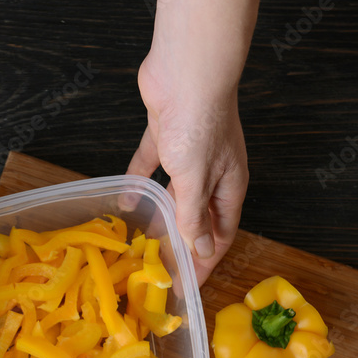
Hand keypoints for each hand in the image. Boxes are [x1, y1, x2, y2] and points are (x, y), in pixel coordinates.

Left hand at [127, 53, 248, 284]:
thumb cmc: (199, 123)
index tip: (189, 288)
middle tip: (160, 270)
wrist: (187, 69)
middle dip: (181, 244)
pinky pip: (151, 166)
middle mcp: (213, 173)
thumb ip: (194, 217)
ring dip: (161, 217)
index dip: (206, 263)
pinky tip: (126, 201)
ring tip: (143, 242)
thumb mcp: (195, 181)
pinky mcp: (164, 135)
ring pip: (174, 195)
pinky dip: (140, 183)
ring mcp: (188, 154)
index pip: (220, 235)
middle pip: (198, 218)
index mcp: (230, 186)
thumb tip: (201, 251)